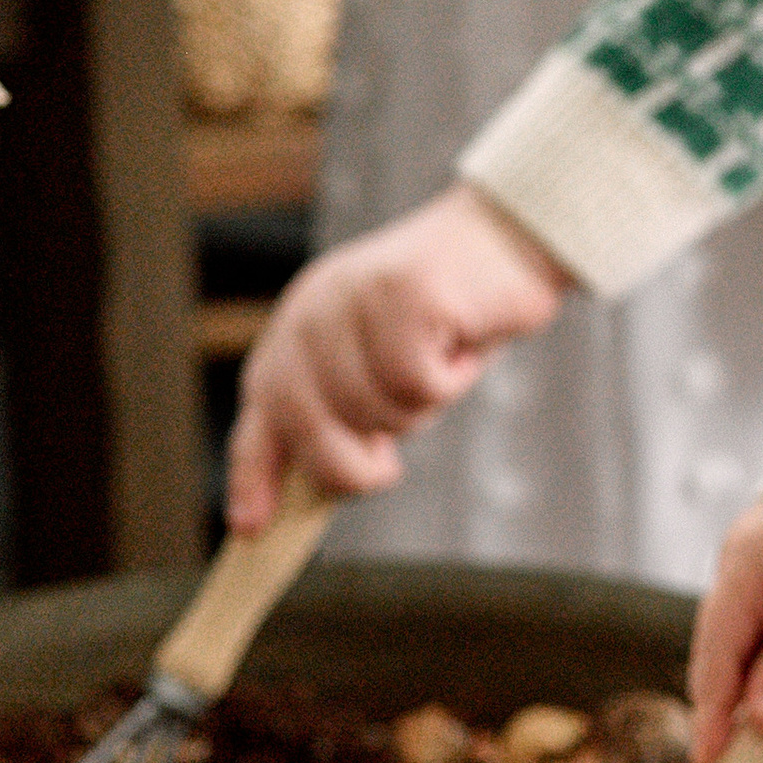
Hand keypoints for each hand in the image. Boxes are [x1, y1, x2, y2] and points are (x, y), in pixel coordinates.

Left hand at [226, 183, 570, 526]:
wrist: (511, 236)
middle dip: (343, 464)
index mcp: (302, 321)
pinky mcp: (404, 295)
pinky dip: (451, 378)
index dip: (253, 469)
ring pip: (371, 409)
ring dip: (417, 409)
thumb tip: (315, 489)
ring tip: (440, 364)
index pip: (263, 403)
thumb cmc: (453, 313)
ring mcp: (356, 298)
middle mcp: (317, 306)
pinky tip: (461, 343)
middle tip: (385, 467)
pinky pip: (418, 384)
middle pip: (304, 419)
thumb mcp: (382, 364)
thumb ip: (343, 410)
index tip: (251, 526)